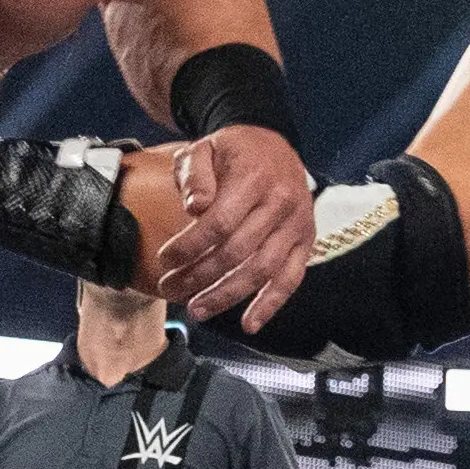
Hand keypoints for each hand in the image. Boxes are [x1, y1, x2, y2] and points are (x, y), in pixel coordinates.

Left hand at [156, 126, 317, 331]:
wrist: (274, 144)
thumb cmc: (233, 152)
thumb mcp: (205, 148)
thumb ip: (195, 174)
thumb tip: (194, 208)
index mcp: (254, 177)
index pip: (219, 222)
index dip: (190, 246)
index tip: (164, 260)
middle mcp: (281, 202)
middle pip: (237, 252)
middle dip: (199, 276)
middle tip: (170, 290)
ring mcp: (297, 224)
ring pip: (261, 270)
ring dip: (227, 295)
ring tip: (197, 309)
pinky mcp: (305, 241)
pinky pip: (290, 279)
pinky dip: (271, 304)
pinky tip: (248, 324)